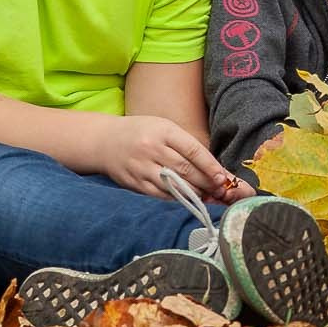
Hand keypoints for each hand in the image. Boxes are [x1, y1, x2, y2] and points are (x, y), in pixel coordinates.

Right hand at [97, 114, 244, 200]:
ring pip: (175, 186)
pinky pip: (161, 195)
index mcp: (164, 131)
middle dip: (207, 183)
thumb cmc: (141, 132)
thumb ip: (185, 144)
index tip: (223, 177)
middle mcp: (152, 149)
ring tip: (208, 197)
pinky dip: (177, 199)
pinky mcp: (135, 183)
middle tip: (221, 191)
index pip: (193, 150)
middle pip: (186, 170)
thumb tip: (213, 167)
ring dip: (194, 193)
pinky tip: (187, 199)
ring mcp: (142, 167)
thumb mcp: (164, 127)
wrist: (105, 142)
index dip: (210, 166)